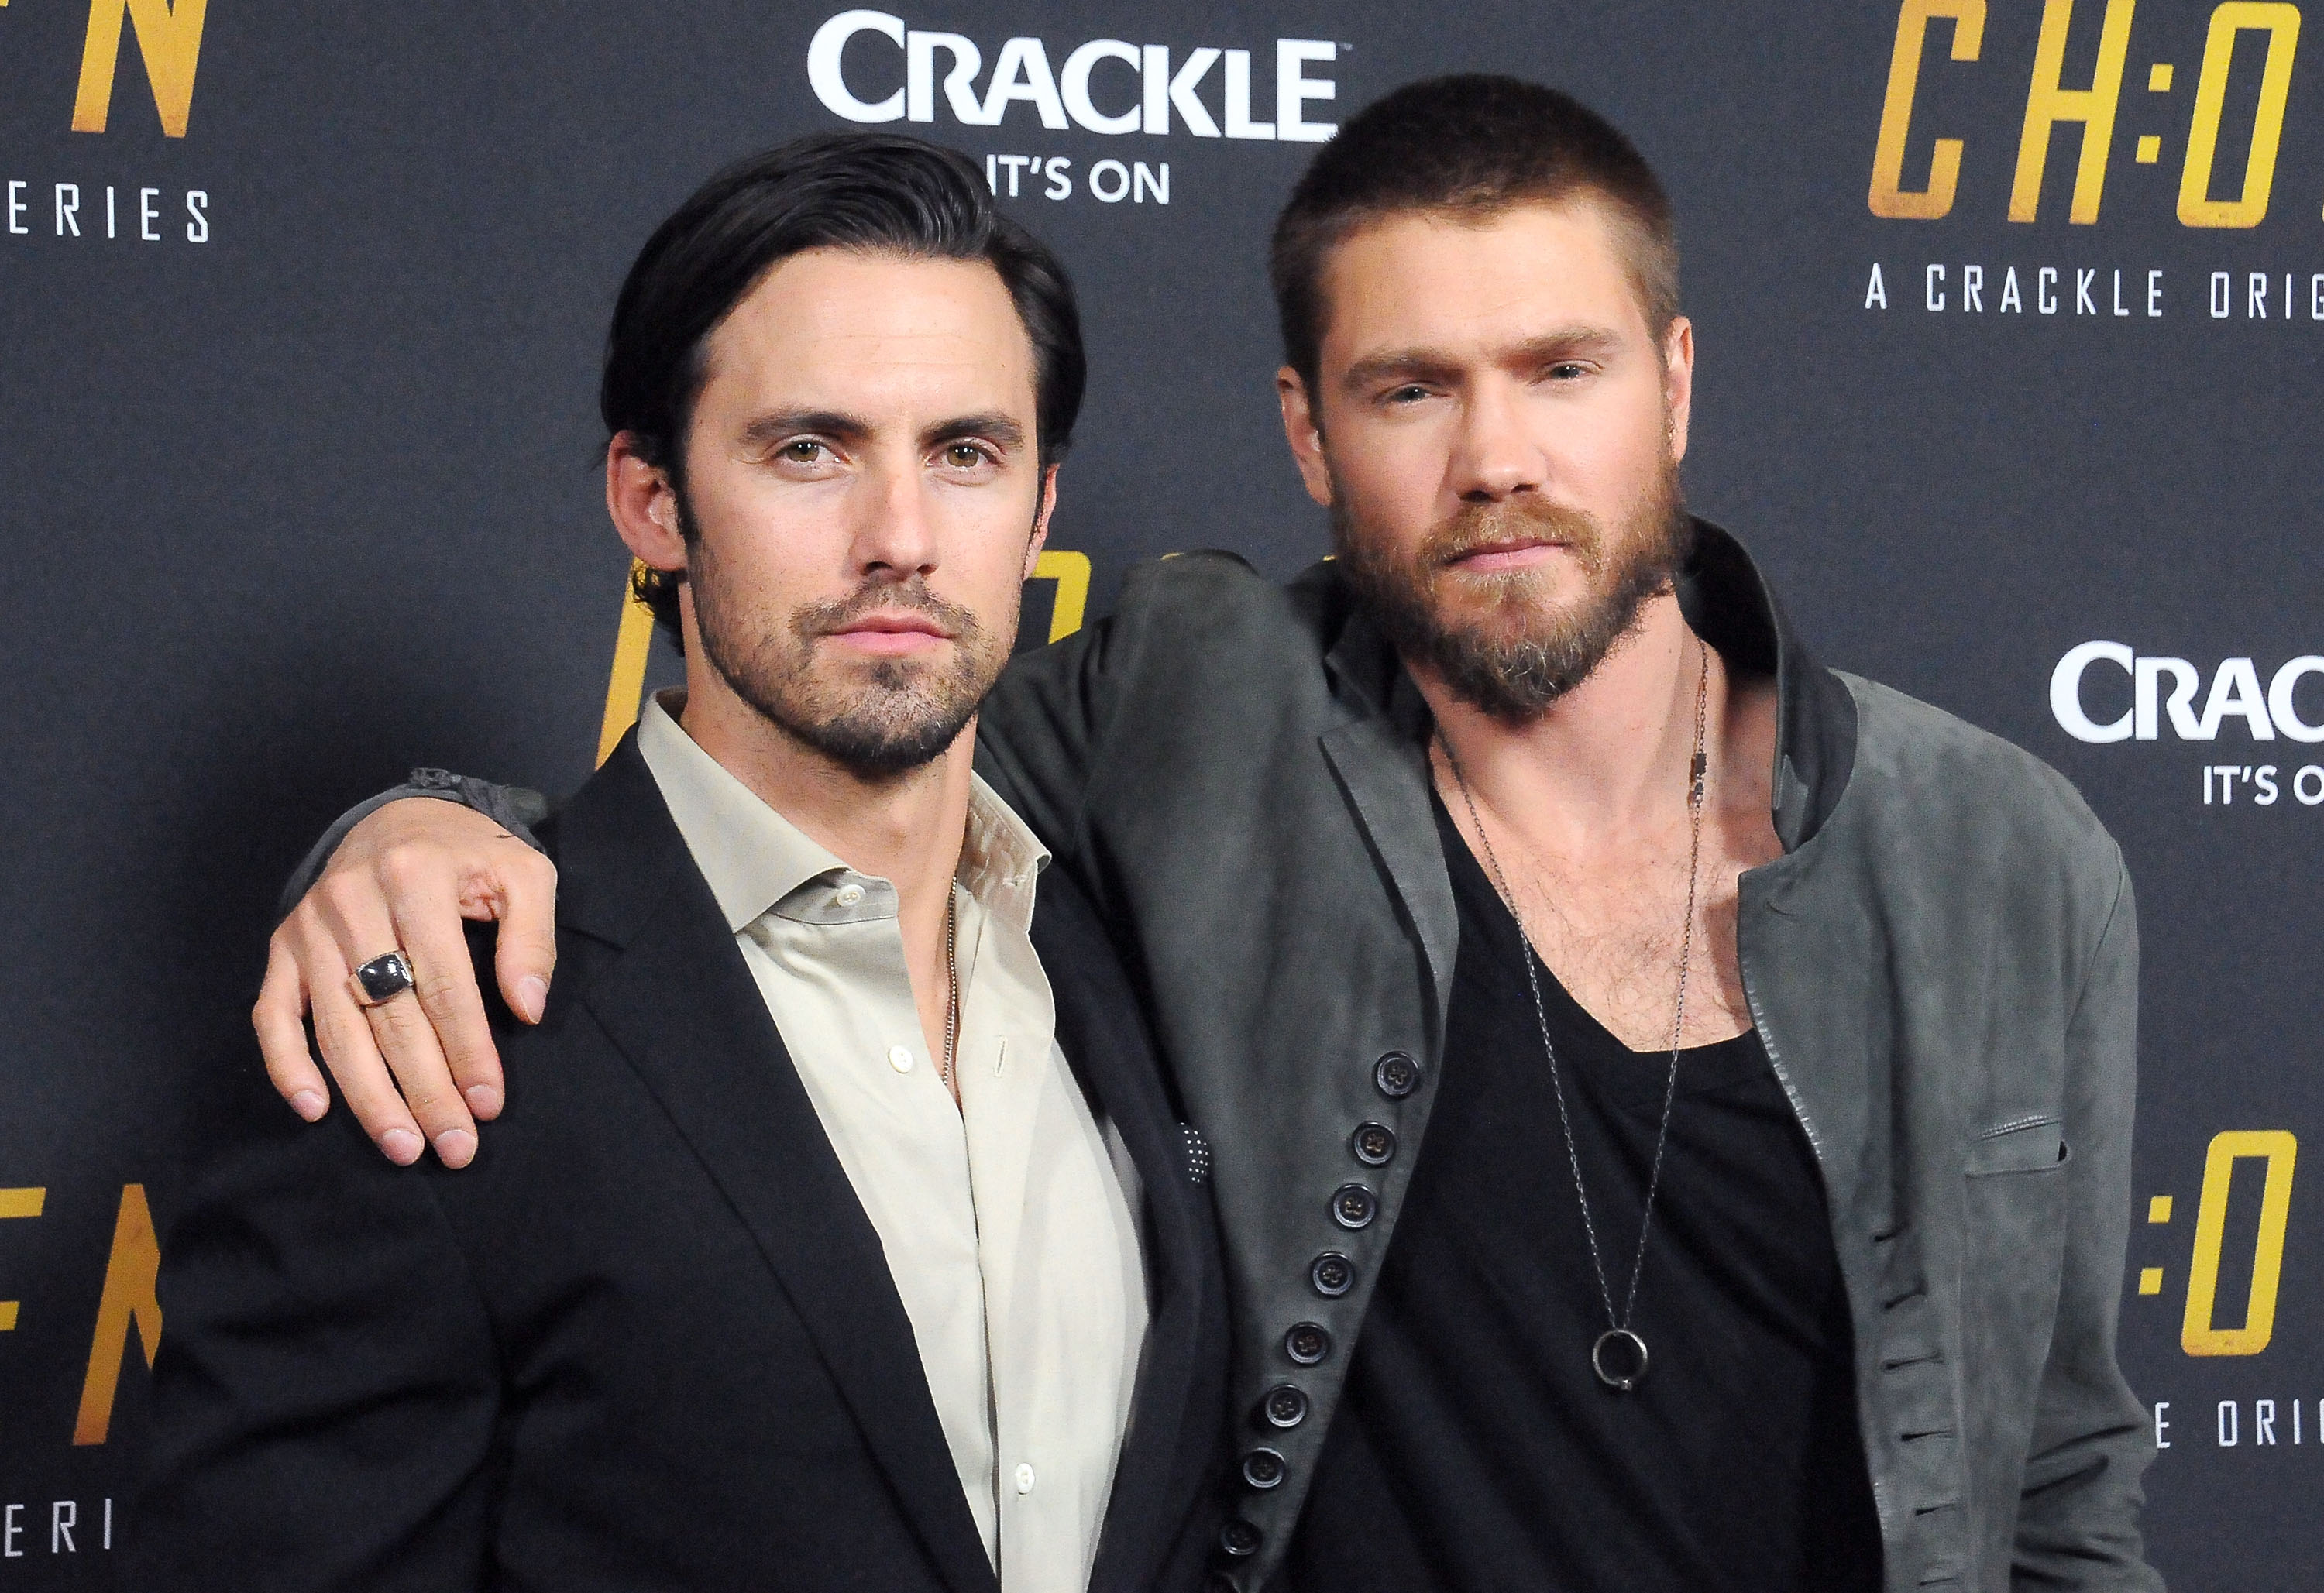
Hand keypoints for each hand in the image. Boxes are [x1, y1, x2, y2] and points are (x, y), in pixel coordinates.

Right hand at [254, 799, 557, 1166]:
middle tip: (454, 1145)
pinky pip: (273, 1015)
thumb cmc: (469, 852)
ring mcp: (310, 928)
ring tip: (403, 1146)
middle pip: (391, 1015)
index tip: (489, 1104)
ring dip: (368, 1095)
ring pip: (336, 1026)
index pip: (445, 985)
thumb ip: (532, 937)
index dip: (468, 1050)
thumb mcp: (522, 873)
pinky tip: (316, 1109)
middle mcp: (352, 902)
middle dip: (425, 1089)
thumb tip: (529, 1009)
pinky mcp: (282, 947)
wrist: (401, 816)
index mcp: (415, 878)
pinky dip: (288, 1065)